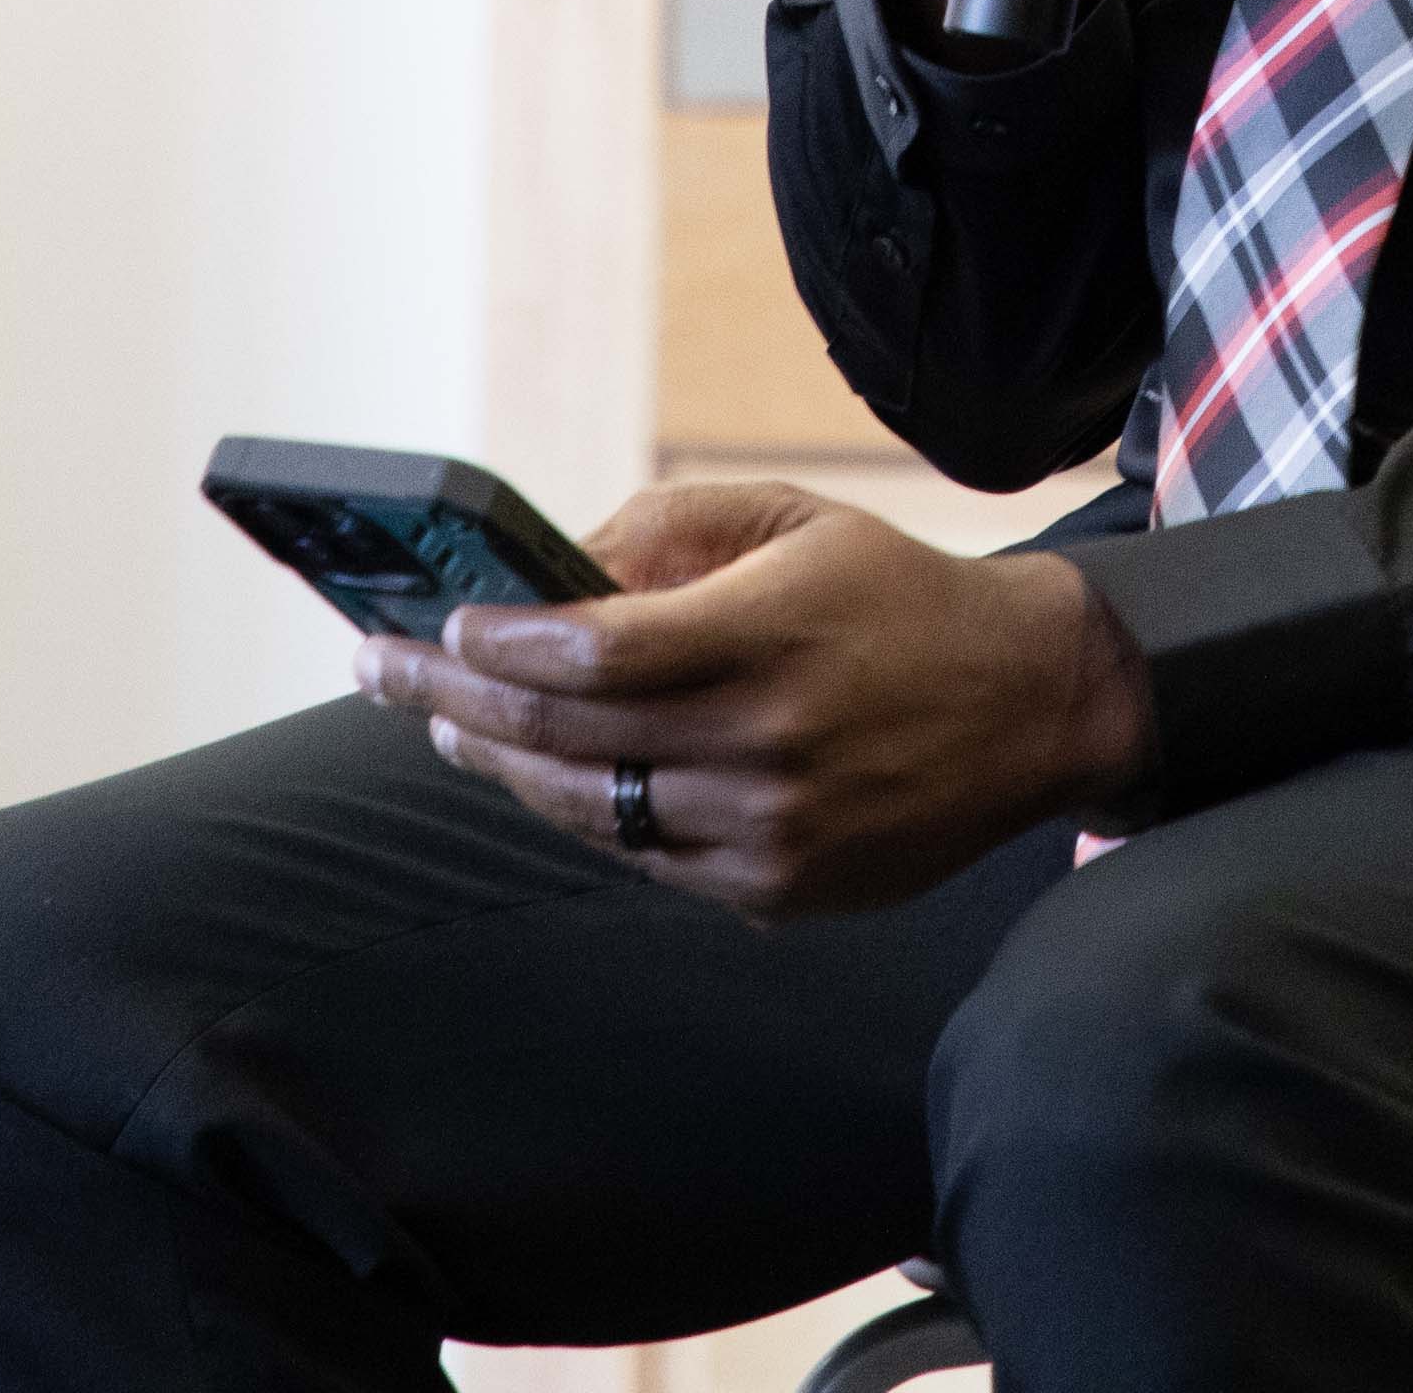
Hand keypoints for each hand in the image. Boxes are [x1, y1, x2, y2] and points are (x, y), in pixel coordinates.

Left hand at [354, 484, 1158, 921]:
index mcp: (770, 635)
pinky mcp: (777, 892)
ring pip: (589, 809)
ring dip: (499, 763)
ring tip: (446, 720)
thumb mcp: (794, 521)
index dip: (495, 643)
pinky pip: (644, 855)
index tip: (431, 624)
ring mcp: (769, 831)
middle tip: (383, 669)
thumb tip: (551, 569)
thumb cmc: (894, 596)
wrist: (1028, 706)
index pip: (592, 653)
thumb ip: (669, 529)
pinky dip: (584, 811)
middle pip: (564, 736)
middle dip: (452, 698)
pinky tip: (543, 772)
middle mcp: (765, 743)